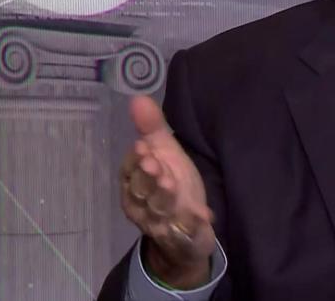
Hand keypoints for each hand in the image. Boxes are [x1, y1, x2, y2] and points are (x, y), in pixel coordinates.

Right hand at [120, 95, 215, 287]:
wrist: (184, 230)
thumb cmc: (170, 184)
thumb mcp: (165, 154)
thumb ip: (152, 128)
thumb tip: (137, 98)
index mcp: (134, 184)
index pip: (129, 172)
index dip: (136, 161)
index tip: (144, 147)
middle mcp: (142, 205)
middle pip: (141, 192)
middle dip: (147, 178)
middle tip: (156, 165)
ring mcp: (162, 223)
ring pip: (160, 211)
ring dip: (164, 198)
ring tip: (171, 184)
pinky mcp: (184, 237)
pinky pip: (187, 231)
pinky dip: (194, 223)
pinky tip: (204, 215)